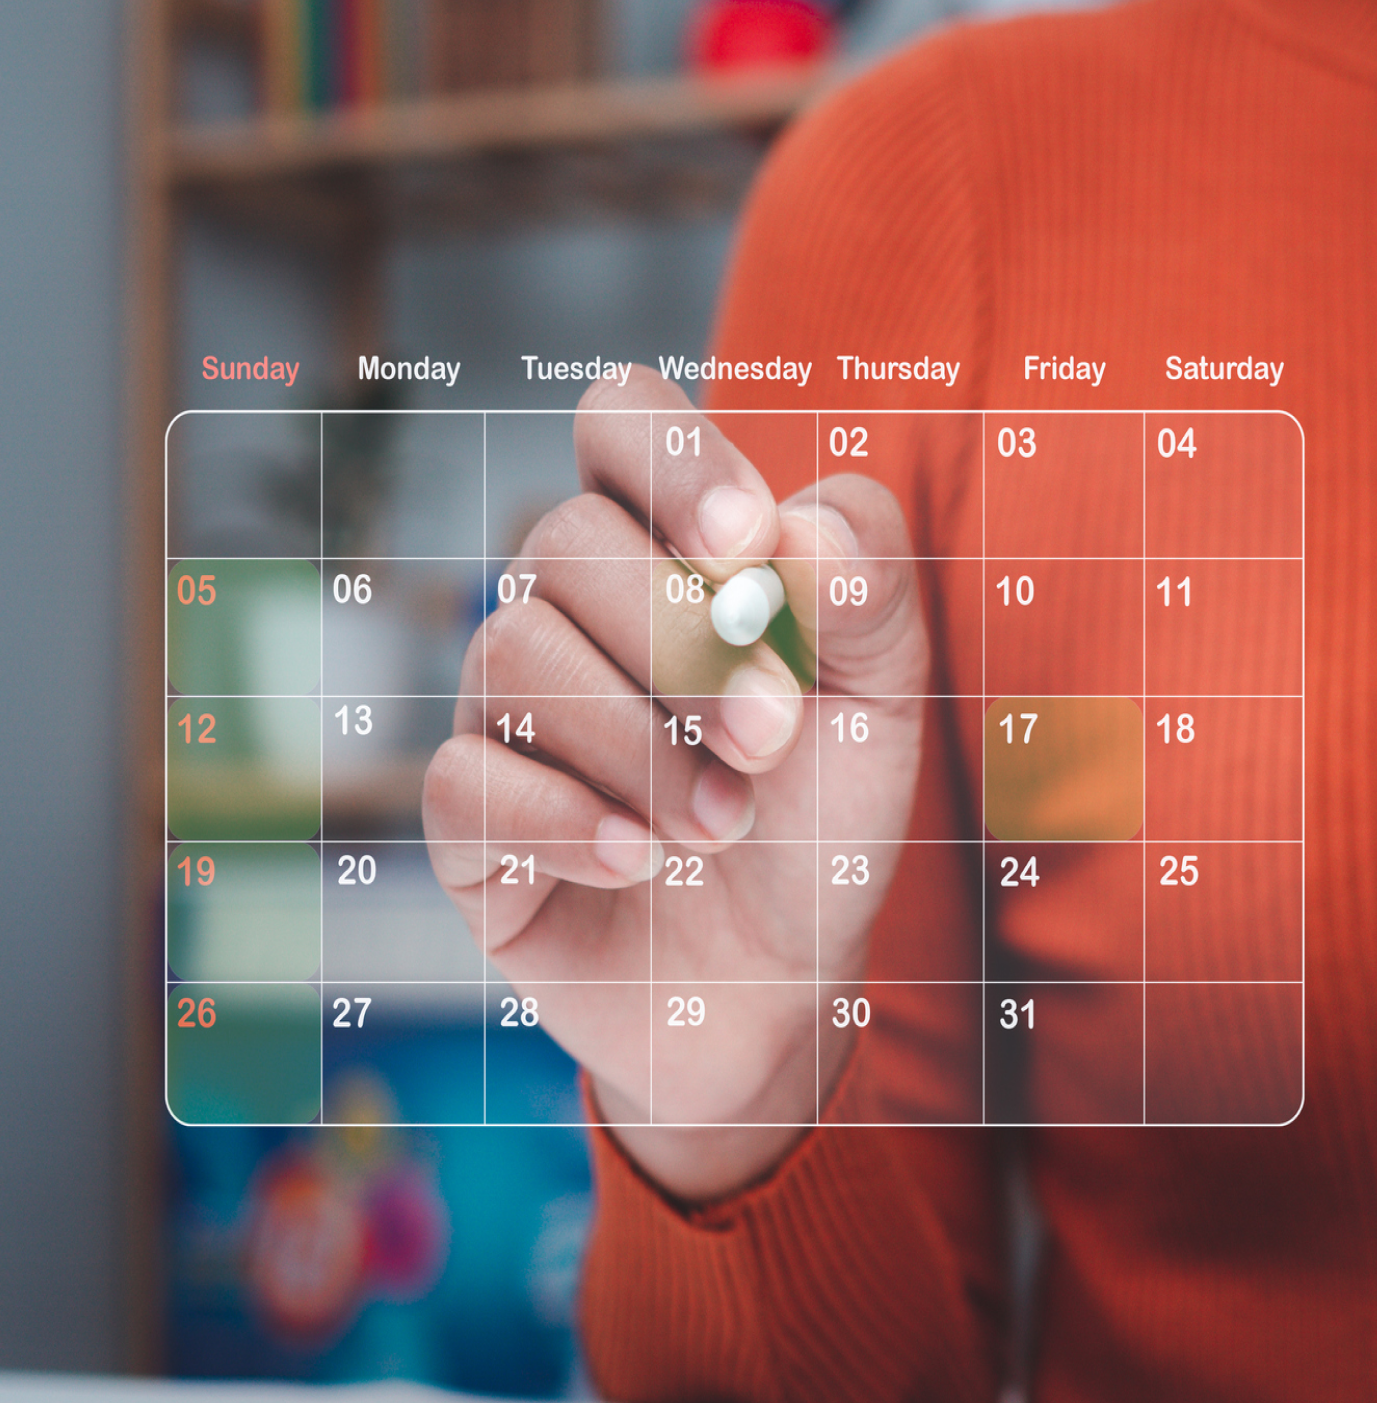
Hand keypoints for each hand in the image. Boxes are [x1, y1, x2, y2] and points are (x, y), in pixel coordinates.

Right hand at [422, 369, 928, 1199]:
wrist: (780, 981)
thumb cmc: (822, 819)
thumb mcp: (882, 704)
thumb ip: (868, 592)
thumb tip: (804, 529)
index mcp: (670, 552)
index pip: (621, 421)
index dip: (671, 461)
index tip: (745, 547)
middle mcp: (572, 611)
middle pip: (565, 540)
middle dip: (681, 640)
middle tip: (773, 737)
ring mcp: (506, 711)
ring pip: (514, 655)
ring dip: (640, 748)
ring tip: (725, 826)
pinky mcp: (469, 816)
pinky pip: (467, 780)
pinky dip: (566, 822)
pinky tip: (640, 862)